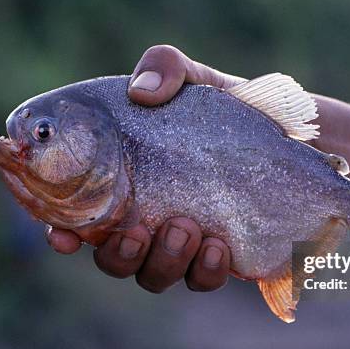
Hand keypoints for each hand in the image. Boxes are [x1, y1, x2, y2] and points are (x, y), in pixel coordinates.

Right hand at [46, 45, 243, 292]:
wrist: (289, 138)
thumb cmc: (227, 108)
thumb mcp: (196, 79)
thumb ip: (165, 67)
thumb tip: (142, 92)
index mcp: (125, 181)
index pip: (77, 215)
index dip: (60, 232)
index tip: (63, 237)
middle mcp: (146, 217)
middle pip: (110, 259)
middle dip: (118, 255)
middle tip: (140, 231)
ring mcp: (182, 242)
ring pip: (153, 275)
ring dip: (163, 262)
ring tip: (187, 228)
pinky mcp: (219, 257)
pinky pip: (200, 281)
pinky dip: (205, 271)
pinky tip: (220, 246)